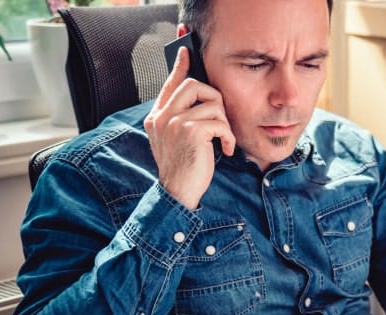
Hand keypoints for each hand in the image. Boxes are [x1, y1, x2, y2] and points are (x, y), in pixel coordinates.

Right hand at [144, 46, 235, 209]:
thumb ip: (182, 118)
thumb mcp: (177, 139)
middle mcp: (162, 116)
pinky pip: (220, 122)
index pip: (170, 84)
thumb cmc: (184, 167)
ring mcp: (174, 123)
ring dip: (224, 124)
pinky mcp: (190, 132)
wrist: (179, 192)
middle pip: (193, 85)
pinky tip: (225, 150)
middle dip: (214, 98)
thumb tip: (200, 96)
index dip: (179, 65)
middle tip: (219, 120)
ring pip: (211, 104)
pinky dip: (228, 137)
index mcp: (157, 117)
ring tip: (221, 140)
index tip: (185, 50)